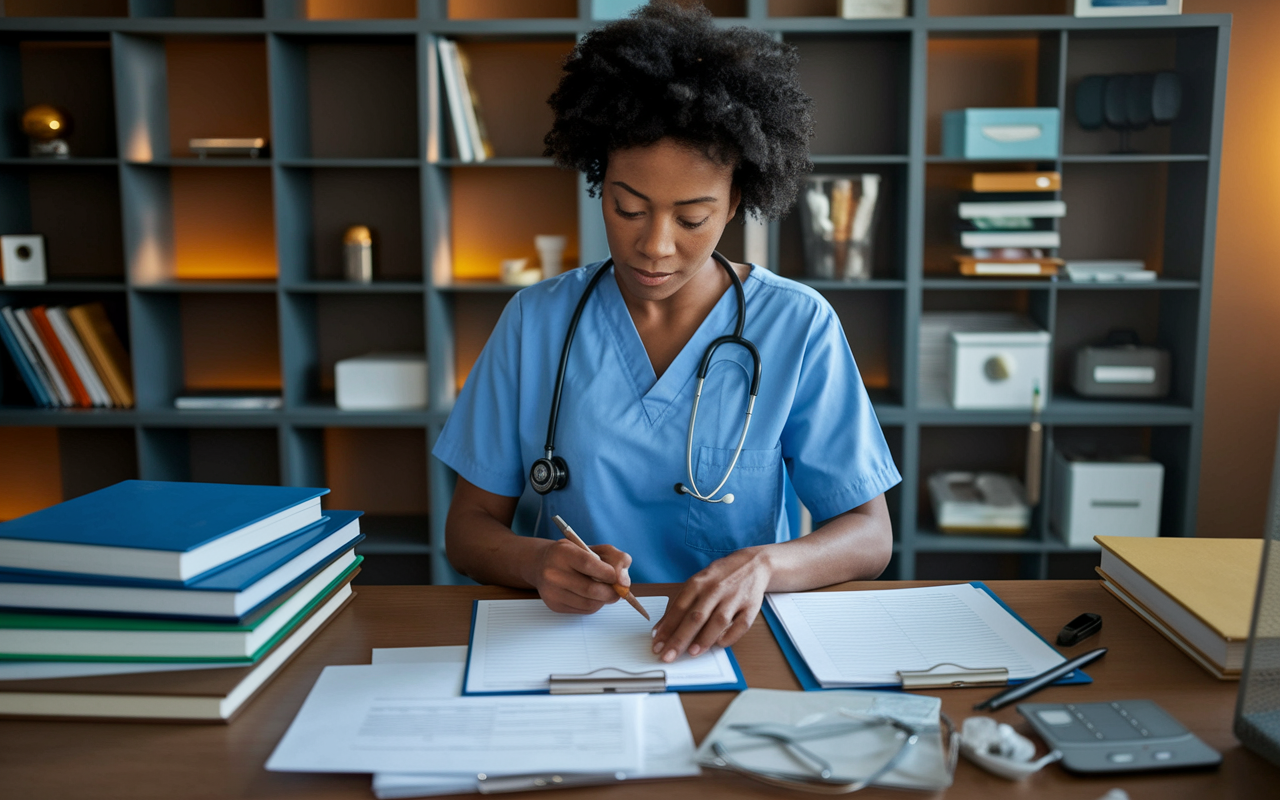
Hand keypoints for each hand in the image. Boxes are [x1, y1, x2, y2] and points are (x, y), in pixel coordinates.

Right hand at [530, 539, 632, 613]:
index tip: (616, 577)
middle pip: (590, 589)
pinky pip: (583, 610)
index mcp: (563, 552)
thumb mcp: (596, 549)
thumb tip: (624, 582)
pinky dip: (594, 605)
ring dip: (603, 600)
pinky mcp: (554, 605)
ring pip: (589, 604)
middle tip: (618, 590)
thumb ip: (617, 559)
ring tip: (604, 592)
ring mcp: (551, 591)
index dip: (608, 573)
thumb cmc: (574, 555)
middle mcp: (553, 572)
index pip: (588, 564)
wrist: (544, 563)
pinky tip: (592, 596)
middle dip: (611, 592)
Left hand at [651, 547, 771, 661]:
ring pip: (718, 621)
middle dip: (680, 639)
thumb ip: (680, 604)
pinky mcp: (751, 606)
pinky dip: (731, 636)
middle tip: (668, 656)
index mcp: (698, 583)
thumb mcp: (697, 583)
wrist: (752, 564)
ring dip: (704, 639)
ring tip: (691, 653)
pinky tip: (719, 644)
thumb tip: (661, 629)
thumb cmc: (720, 576)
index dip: (667, 628)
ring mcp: (734, 598)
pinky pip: (741, 624)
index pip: (679, 608)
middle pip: (696, 617)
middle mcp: (715, 589)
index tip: (657, 644)